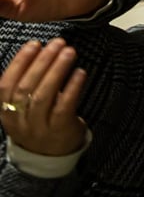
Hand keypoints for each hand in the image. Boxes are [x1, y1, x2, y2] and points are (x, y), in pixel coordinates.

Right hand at [0, 39, 87, 156]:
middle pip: (26, 88)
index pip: (6, 85)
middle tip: (58, 43)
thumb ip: (25, 83)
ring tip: (69, 52)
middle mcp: (19, 120)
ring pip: (43, 97)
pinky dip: (72, 88)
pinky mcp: (59, 130)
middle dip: (42, 62)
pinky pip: (63, 107)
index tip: (34, 44)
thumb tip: (39, 49)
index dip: (19, 63)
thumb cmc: (38, 121)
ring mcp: (38, 127)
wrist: (49, 156)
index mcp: (6, 111)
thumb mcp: (22, 107)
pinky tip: (80, 72)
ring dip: (57, 71)